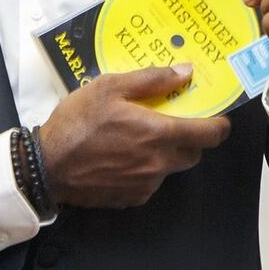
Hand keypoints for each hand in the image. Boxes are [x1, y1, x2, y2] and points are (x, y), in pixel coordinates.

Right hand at [38, 65, 230, 208]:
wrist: (48, 165)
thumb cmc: (78, 121)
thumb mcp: (110, 87)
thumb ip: (151, 79)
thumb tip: (185, 72)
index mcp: (158, 134)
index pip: (208, 135)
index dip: (220, 125)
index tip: (219, 117)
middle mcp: (158, 163)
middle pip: (193, 153)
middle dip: (190, 137)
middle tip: (172, 120)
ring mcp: (146, 184)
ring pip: (171, 167)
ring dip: (166, 152)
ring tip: (140, 136)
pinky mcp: (131, 198)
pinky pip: (151, 181)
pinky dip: (146, 168)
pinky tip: (124, 155)